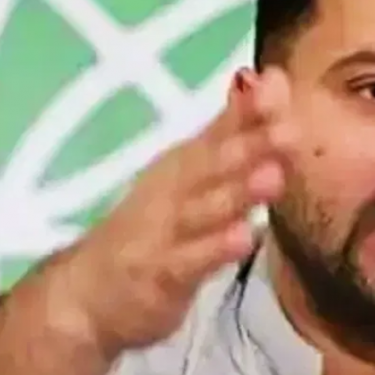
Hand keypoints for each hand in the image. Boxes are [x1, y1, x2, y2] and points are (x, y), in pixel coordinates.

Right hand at [59, 67, 294, 353]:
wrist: (86, 294)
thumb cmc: (153, 229)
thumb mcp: (191, 175)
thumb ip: (232, 132)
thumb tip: (271, 80)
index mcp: (184, 163)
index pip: (218, 130)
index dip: (247, 109)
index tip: (278, 84)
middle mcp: (172, 190)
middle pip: (211, 164)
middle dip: (248, 145)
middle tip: (288, 129)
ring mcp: (163, 233)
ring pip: (202, 210)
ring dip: (236, 193)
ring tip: (272, 176)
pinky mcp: (159, 276)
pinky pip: (189, 261)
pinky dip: (215, 249)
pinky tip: (245, 238)